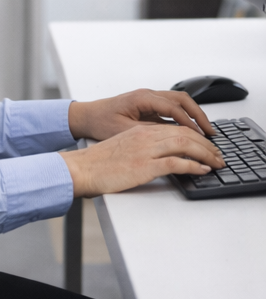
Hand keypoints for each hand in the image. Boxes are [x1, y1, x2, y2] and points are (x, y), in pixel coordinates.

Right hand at [60, 123, 224, 197]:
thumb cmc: (97, 162)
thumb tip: (161, 155)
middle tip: (218, 155)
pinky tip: (202, 170)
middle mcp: (145, 136)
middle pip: (185, 134)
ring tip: (216, 162)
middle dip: (206, 145)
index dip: (196, 136)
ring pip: (185, 145)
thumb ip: (141, 146)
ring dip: (206, 154)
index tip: (206, 146)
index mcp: (139, 130)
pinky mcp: (144, 166)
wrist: (80, 169)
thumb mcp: (122, 147)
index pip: (176, 128)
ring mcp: (145, 150)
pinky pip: (176, 163)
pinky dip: (194, 166)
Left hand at [67, 88, 214, 141]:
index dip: (189, 122)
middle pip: (182, 100)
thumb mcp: (124, 130)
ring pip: (178, 102)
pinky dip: (184, 117)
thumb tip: (172, 139)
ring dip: (193, 115)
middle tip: (210, 132)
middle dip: (198, 115)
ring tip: (205, 131)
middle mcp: (147, 95)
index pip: (174, 108)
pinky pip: (171, 108)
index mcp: (142, 98)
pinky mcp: (148, 106)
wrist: (85, 117)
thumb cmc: (100, 122)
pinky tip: (190, 131)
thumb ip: (149, 133)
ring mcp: (148, 99)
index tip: (200, 136)